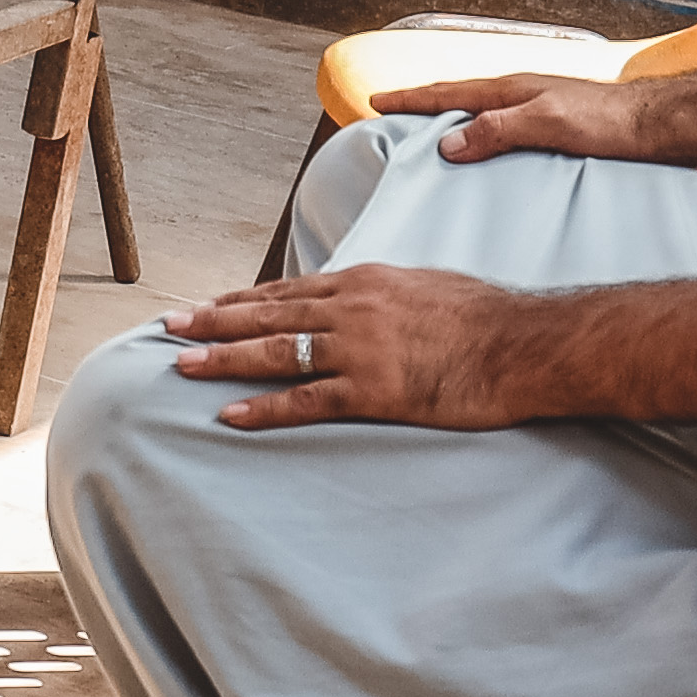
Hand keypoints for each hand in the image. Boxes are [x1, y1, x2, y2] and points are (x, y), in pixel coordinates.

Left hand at [153, 266, 540, 431]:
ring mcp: (360, 349)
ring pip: (275, 352)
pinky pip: (305, 401)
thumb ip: (383, 295)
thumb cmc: (486, 316)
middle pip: (267, 314)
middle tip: (170, 327)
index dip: (241, 299)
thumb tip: (361, 300)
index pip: (287, 290)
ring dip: (224, 359)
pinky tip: (230, 414)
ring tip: (182, 365)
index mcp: (364, 282)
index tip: (207, 305)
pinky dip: (264, 408)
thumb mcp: (425, 286)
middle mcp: (352, 309)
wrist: (525, 343)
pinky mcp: (374, 391)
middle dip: (213, 321)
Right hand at [377, 69, 657, 165]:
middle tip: (394, 113)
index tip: (376, 100)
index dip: (411, 99)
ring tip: (431, 137)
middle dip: (425, 106)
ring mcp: (539, 110)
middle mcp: (522, 96)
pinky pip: (504, 132)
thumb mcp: (548, 124)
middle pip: (461, 99)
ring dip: (454, 122)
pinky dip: (483, 138)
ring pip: (483, 115)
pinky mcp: (557, 130)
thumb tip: (449, 143)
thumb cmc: (612, 123)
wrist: (662, 127)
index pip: (448, 93)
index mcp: (513, 90)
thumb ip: (498, 130)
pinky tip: (488, 155)